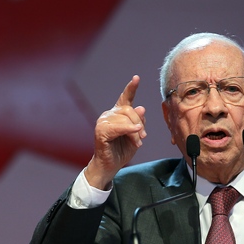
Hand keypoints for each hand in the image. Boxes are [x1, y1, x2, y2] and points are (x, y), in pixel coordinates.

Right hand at [84, 75, 146, 189]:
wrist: (110, 166)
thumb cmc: (121, 150)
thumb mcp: (136, 135)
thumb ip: (139, 122)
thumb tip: (141, 107)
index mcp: (117, 114)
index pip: (125, 98)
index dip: (131, 87)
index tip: (136, 78)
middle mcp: (109, 114)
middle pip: (129, 110)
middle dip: (139, 123)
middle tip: (143, 137)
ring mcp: (103, 122)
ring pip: (125, 119)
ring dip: (135, 131)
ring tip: (138, 142)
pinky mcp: (100, 131)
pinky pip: (118, 127)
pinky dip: (128, 130)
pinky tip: (135, 132)